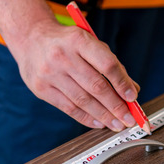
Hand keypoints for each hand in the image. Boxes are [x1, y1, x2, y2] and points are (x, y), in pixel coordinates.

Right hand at [6, 19, 139, 130]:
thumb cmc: (67, 43)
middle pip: (96, 86)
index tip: (133, 97)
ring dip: (104, 116)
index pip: (107, 64)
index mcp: (79, 40)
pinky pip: (68, 108)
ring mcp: (50, 73)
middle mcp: (63, 56)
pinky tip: (99, 123)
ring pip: (83, 100)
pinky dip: (86, 118)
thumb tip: (131, 90)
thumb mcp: (89, 43)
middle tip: (129, 118)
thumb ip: (110, 64)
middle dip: (116, 106)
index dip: (122, 83)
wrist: (31, 38)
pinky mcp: (41, 89)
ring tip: (117, 124)